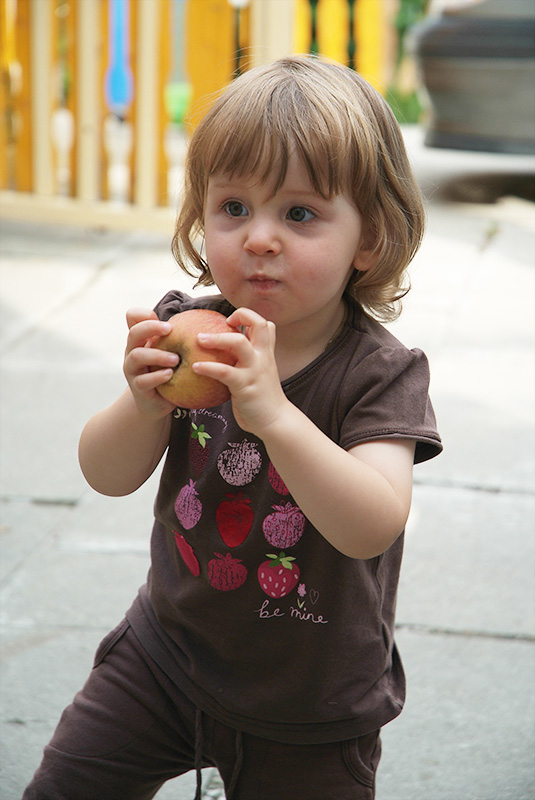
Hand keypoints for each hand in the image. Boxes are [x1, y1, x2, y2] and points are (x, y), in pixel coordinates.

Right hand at [123, 308, 178, 418]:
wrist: (156, 403)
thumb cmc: (167, 373)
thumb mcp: (171, 353)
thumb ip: (179, 338)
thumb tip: (204, 321)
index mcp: (141, 340)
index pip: (132, 317)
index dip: (144, 314)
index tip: (166, 321)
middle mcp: (133, 352)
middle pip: (133, 333)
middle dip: (151, 328)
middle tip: (170, 329)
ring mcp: (133, 370)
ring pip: (137, 356)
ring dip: (157, 355)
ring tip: (175, 359)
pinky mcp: (137, 388)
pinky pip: (143, 380)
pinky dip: (157, 377)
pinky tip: (170, 375)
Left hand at [193, 307, 288, 436]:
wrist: (275, 421)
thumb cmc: (262, 398)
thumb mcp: (261, 374)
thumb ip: (251, 361)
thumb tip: (231, 353)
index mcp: (266, 353)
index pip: (266, 324)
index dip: (250, 317)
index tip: (232, 322)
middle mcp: (263, 357)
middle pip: (259, 324)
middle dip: (241, 315)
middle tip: (222, 322)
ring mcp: (255, 370)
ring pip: (239, 343)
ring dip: (217, 338)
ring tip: (199, 339)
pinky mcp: (244, 385)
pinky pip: (224, 371)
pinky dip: (208, 367)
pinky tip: (195, 367)